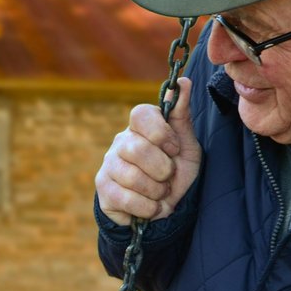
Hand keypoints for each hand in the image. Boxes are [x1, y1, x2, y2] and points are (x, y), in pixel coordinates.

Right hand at [95, 76, 200, 225]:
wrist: (164, 209)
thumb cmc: (175, 173)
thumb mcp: (186, 146)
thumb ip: (182, 115)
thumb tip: (183, 82)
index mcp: (141, 127)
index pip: (140, 114)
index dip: (161, 133)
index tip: (174, 149)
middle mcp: (120, 142)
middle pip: (138, 149)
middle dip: (163, 170)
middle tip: (168, 177)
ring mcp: (108, 165)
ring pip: (132, 177)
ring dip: (157, 191)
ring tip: (160, 193)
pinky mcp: (103, 189)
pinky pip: (126, 198)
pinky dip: (147, 208)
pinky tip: (151, 207)